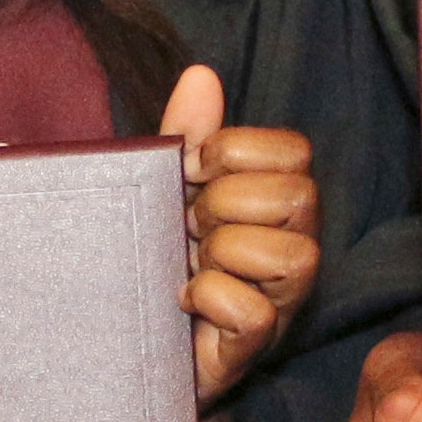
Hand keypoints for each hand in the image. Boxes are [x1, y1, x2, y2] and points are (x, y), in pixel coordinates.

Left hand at [163, 63, 321, 400]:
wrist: (122, 342)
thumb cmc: (154, 259)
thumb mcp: (163, 190)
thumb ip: (184, 136)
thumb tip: (201, 74)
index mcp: (278, 203)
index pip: (295, 151)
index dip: (236, 152)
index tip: (192, 173)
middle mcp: (294, 248)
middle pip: (299, 195)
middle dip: (225, 204)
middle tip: (189, 228)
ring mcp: (281, 301)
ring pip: (291, 256)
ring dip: (220, 256)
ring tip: (190, 268)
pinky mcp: (254, 347)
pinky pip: (253, 312)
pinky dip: (209, 300)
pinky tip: (185, 303)